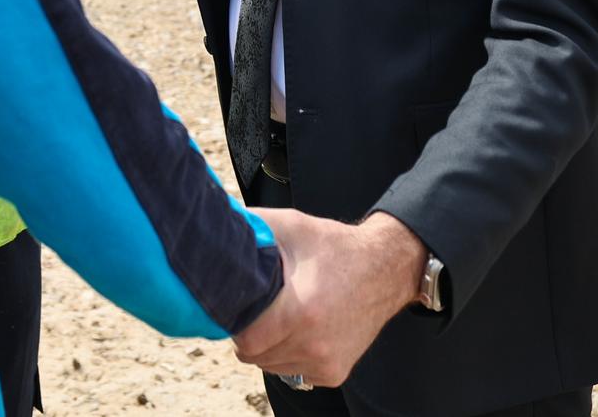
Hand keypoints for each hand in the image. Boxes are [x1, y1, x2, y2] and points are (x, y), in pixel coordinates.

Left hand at [232, 210, 426, 387]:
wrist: (385, 269)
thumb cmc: (334, 246)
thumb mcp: (291, 225)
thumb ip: (250, 227)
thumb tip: (213, 224)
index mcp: (302, 311)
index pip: (246, 341)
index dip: (235, 323)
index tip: (239, 305)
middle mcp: (315, 344)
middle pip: (256, 355)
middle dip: (249, 333)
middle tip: (258, 307)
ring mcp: (327, 362)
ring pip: (272, 366)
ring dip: (268, 346)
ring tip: (279, 314)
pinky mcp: (335, 373)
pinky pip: (294, 370)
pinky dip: (288, 354)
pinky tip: (297, 328)